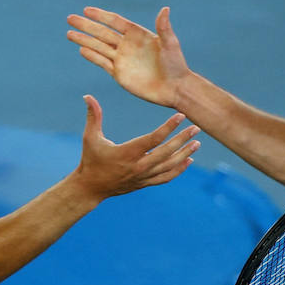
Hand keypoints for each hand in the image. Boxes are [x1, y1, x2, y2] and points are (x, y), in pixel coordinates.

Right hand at [66, 6, 191, 107]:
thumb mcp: (170, 43)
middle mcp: (127, 45)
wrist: (174, 89)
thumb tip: (165, 9)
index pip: (115, 21)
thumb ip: (164, 27)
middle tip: (70, 18)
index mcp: (137, 34)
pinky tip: (81, 50)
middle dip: (86, 25)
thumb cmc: (175, 64)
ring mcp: (122, 59)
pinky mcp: (119, 74)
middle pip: (102, 32)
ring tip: (69, 33)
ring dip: (84, 40)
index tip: (87, 10)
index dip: (101, 15)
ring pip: (98, 46)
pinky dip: (92, 56)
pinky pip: (102, 63)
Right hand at [73, 95, 199, 198]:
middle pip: (166, 152)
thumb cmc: (90, 160)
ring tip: (196, 143)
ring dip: (184, 153)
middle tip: (196, 128)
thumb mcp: (90, 137)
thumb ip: (93, 116)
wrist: (91, 188)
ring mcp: (143, 176)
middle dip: (183, 139)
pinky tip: (188, 160)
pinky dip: (179, 169)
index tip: (180, 117)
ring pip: (169, 166)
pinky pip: (166, 177)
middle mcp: (138, 166)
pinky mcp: (145, 183)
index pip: (153, 139)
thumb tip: (87, 96)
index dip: (169, 127)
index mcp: (127, 153)